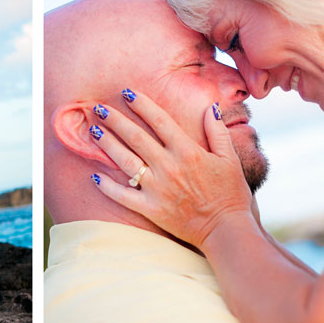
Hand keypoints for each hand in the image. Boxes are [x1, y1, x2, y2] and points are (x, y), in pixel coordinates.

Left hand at [88, 89, 252, 248]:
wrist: (225, 229)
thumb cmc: (230, 193)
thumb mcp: (229, 158)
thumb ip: (217, 131)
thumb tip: (210, 107)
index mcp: (188, 151)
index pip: (159, 121)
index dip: (142, 104)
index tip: (127, 93)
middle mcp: (169, 167)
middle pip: (136, 137)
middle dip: (116, 120)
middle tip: (99, 108)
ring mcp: (158, 188)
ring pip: (126, 161)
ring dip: (107, 144)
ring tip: (93, 131)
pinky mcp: (151, 209)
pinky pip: (123, 196)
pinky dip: (107, 187)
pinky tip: (95, 176)